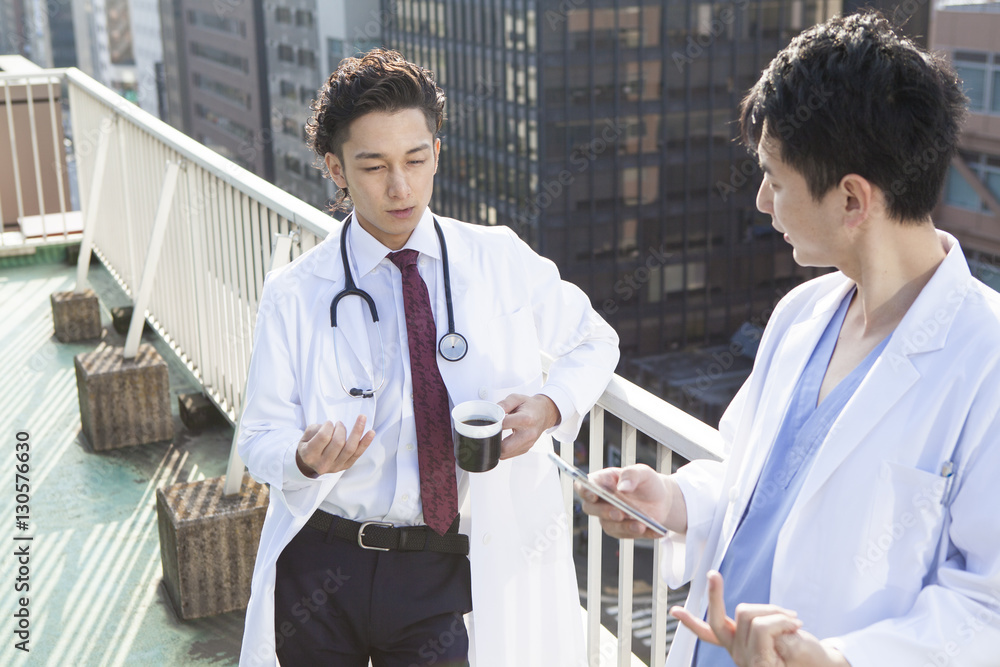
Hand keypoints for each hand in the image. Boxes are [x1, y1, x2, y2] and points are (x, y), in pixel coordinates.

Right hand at [295, 416, 374, 476]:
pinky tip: (371, 432)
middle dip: (341, 428)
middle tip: (339, 424)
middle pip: (338, 442)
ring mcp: (335, 467)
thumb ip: (317, 429)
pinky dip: (366, 442)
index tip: (328, 423)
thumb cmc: (309, 445)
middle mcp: (322, 464)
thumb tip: (334, 427)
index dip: (328, 426)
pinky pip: (358, 453)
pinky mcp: (345, 466)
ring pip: (350, 448)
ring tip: (361, 418)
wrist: (310, 462)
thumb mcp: (306, 435)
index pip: (323, 437)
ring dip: (357, 431)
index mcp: (309, 455)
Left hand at [497, 393, 559, 458]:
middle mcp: (528, 434)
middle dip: (494, 440)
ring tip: (497, 435)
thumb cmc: (530, 406)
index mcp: (526, 419)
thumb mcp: (517, 398)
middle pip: (505, 447)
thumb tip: (493, 412)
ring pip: (506, 454)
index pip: (504, 425)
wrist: (544, 413)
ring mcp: (528, 443)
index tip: (491, 421)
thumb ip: (504, 404)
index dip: (493, 423)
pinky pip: (509, 454)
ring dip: (497, 446)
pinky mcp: (526, 449)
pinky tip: (503, 439)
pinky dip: (503, 449)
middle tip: (490, 432)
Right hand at [577, 465, 675, 538]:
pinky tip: (655, 531)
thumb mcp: (642, 472)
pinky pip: (628, 535)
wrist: (661, 499)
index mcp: (602, 482)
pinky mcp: (621, 530)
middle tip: (619, 513)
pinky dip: (643, 534)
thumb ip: (631, 475)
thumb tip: (622, 487)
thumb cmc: (646, 482)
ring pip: (608, 526)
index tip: (593, 495)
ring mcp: (610, 517)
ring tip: (641, 525)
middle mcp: (602, 501)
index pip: (585, 486)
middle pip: (591, 508)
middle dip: (604, 512)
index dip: (584, 491)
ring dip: (624, 527)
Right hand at [669, 571, 850, 666]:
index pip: (710, 635)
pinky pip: (763, 627)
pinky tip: (795, 628)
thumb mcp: (778, 636)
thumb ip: (761, 627)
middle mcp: (736, 655)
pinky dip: (782, 621)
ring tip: (795, 623)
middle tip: (713, 574)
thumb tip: (753, 617)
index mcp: (739, 648)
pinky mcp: (758, 662)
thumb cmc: (802, 653)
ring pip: (749, 616)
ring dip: (777, 612)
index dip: (691, 623)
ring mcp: (745, 660)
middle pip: (718, 619)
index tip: (674, 611)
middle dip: (712, 595)